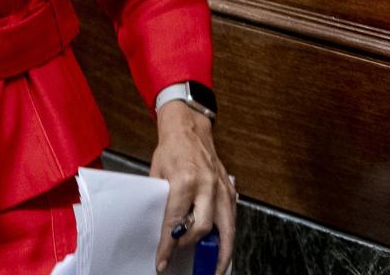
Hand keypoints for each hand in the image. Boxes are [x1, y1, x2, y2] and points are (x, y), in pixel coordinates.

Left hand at [151, 102, 235, 273]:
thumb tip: (161, 228)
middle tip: (180, 255)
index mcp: (185, 181)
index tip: (162, 260)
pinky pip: (232, 219)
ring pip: (226, 228)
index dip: (168, 245)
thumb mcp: (157, 174)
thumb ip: (161, 201)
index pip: (175, 221)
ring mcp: (221, 188)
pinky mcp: (230, 189)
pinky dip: (228, 236)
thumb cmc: (171, 149)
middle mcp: (206, 185)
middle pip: (202, 227)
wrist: (189, 128)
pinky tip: (223, 248)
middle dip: (190, 246)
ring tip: (215, 268)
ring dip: (222, 252)